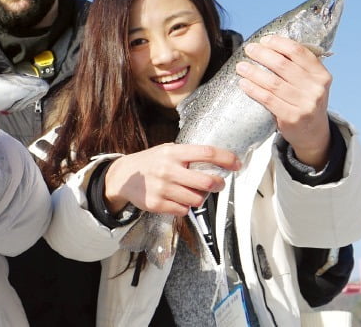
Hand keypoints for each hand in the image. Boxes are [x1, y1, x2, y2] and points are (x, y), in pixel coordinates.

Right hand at [104, 143, 240, 216]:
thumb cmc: (151, 163)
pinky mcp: (157, 204)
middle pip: (207, 181)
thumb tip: (218, 163)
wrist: (123, 177)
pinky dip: (184, 207)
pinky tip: (175, 199)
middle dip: (218, 184)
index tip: (237, 164)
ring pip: (197, 199)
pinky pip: (183, 210)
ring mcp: (162, 188)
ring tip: (190, 192)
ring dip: (199, 198)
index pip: (207, 153)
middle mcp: (168, 170)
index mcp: (173, 153)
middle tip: (218, 184)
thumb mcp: (167, 151)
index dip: (226, 159)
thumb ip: (188, 156)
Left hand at [237, 35, 331, 167]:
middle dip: (263, 55)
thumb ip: (297, 66)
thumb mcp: (310, 82)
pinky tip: (243, 83)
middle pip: (283, 65)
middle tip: (249, 49)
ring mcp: (305, 104)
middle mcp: (316, 88)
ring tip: (240, 66)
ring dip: (253, 72)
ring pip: (273, 82)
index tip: (265, 40)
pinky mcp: (292, 117)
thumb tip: (267, 46)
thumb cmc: (305, 101)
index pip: (299, 52)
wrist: (313, 132)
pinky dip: (253, 89)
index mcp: (321, 75)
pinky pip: (268, 99)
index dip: (279, 43)